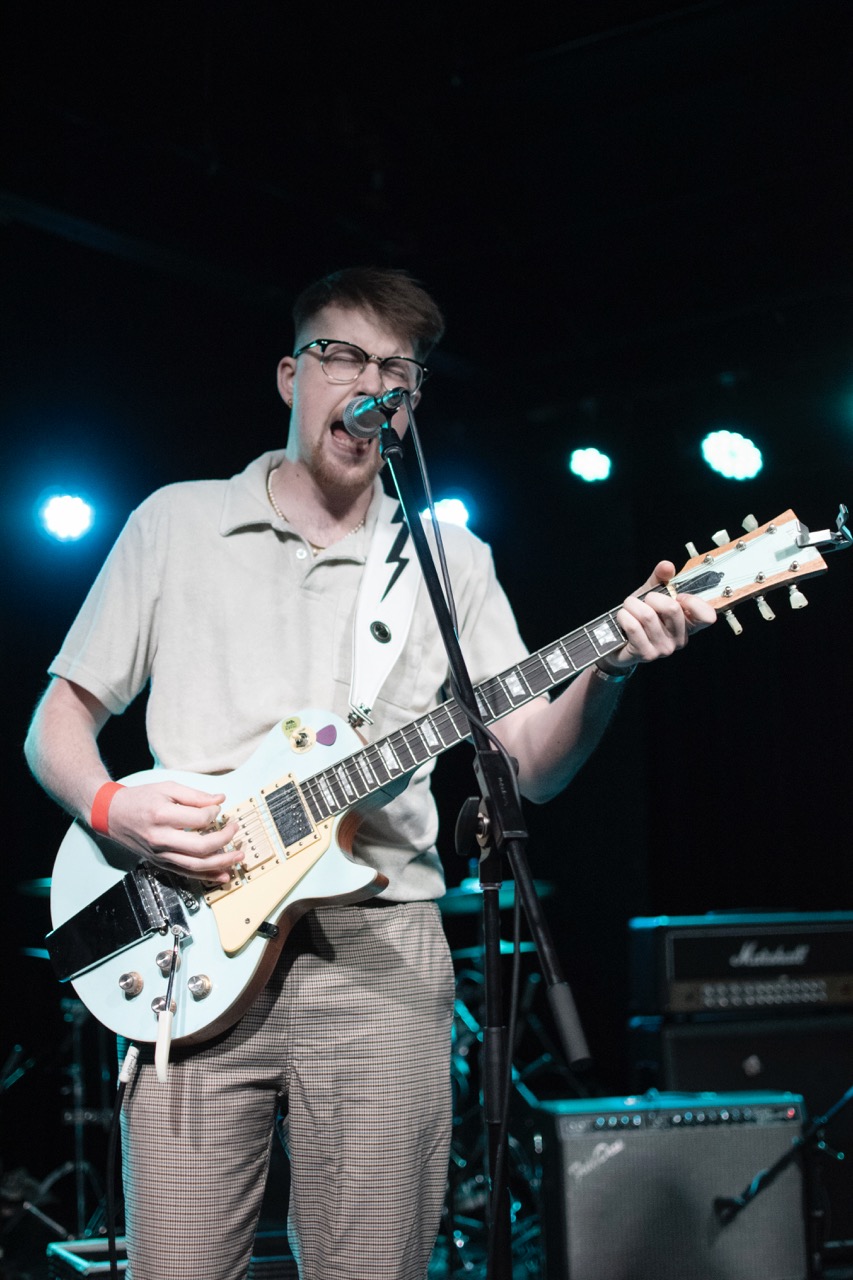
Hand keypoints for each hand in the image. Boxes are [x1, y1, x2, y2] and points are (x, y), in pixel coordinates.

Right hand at [106, 782, 240, 882]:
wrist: (111, 814)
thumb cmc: (139, 799)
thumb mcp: (167, 788)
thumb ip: (195, 795)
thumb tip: (220, 799)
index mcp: (161, 815)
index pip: (198, 819)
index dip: (214, 813)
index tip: (218, 808)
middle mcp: (160, 838)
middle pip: (200, 847)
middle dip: (224, 840)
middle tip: (235, 830)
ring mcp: (160, 854)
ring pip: (195, 865)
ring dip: (221, 863)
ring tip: (238, 856)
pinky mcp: (160, 863)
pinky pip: (186, 873)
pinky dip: (206, 876)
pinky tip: (223, 874)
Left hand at [599, 560, 716, 672]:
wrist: (618, 641)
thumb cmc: (640, 617)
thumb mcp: (651, 595)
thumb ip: (660, 579)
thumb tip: (667, 566)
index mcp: (688, 624)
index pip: (707, 616)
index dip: (693, 602)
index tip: (679, 596)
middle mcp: (680, 639)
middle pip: (671, 608)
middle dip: (651, 597)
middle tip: (644, 600)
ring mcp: (664, 648)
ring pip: (647, 615)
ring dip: (632, 605)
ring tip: (628, 607)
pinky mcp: (646, 654)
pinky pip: (633, 626)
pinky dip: (624, 616)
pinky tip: (623, 617)